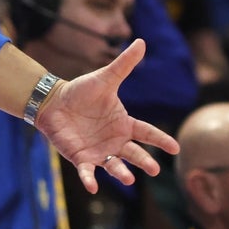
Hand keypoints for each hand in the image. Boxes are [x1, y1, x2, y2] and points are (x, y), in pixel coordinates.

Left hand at [35, 39, 179, 192]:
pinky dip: (89, 179)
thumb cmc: (81, 91)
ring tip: (129, 179)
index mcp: (124, 123)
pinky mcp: (80, 158)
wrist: (53, 102)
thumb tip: (141, 41)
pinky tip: (92, 186)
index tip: (175, 148)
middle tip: (153, 169)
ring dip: (121, 173)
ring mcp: (99, 152)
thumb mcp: (105, 78)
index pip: (147, 132)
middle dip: (144, 161)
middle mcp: (115, 141)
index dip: (160, 140)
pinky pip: (87, 171)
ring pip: (114, 166)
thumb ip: (124, 64)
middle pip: (134, 153)